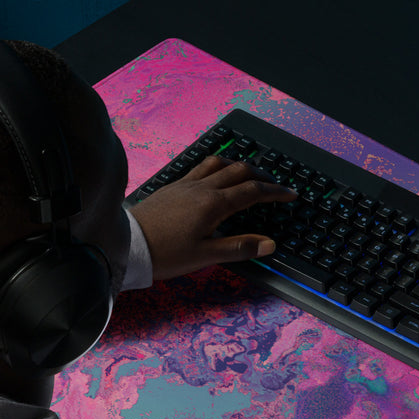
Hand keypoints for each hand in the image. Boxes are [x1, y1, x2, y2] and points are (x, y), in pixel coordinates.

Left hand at [129, 155, 296, 280]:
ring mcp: (186, 184)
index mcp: (214, 204)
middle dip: (262, 175)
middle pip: (239, 171)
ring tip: (250, 173)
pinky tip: (216, 175)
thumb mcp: (206, 255)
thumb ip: (239, 247)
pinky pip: (201, 167)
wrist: (127, 244)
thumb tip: (269, 244)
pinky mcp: (173, 186)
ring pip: (219, 164)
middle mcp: (202, 188)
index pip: (253, 191)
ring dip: (239, 165)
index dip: (275, 192)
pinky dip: (217, 166)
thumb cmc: (165, 253)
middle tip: (276, 184)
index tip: (290, 194)